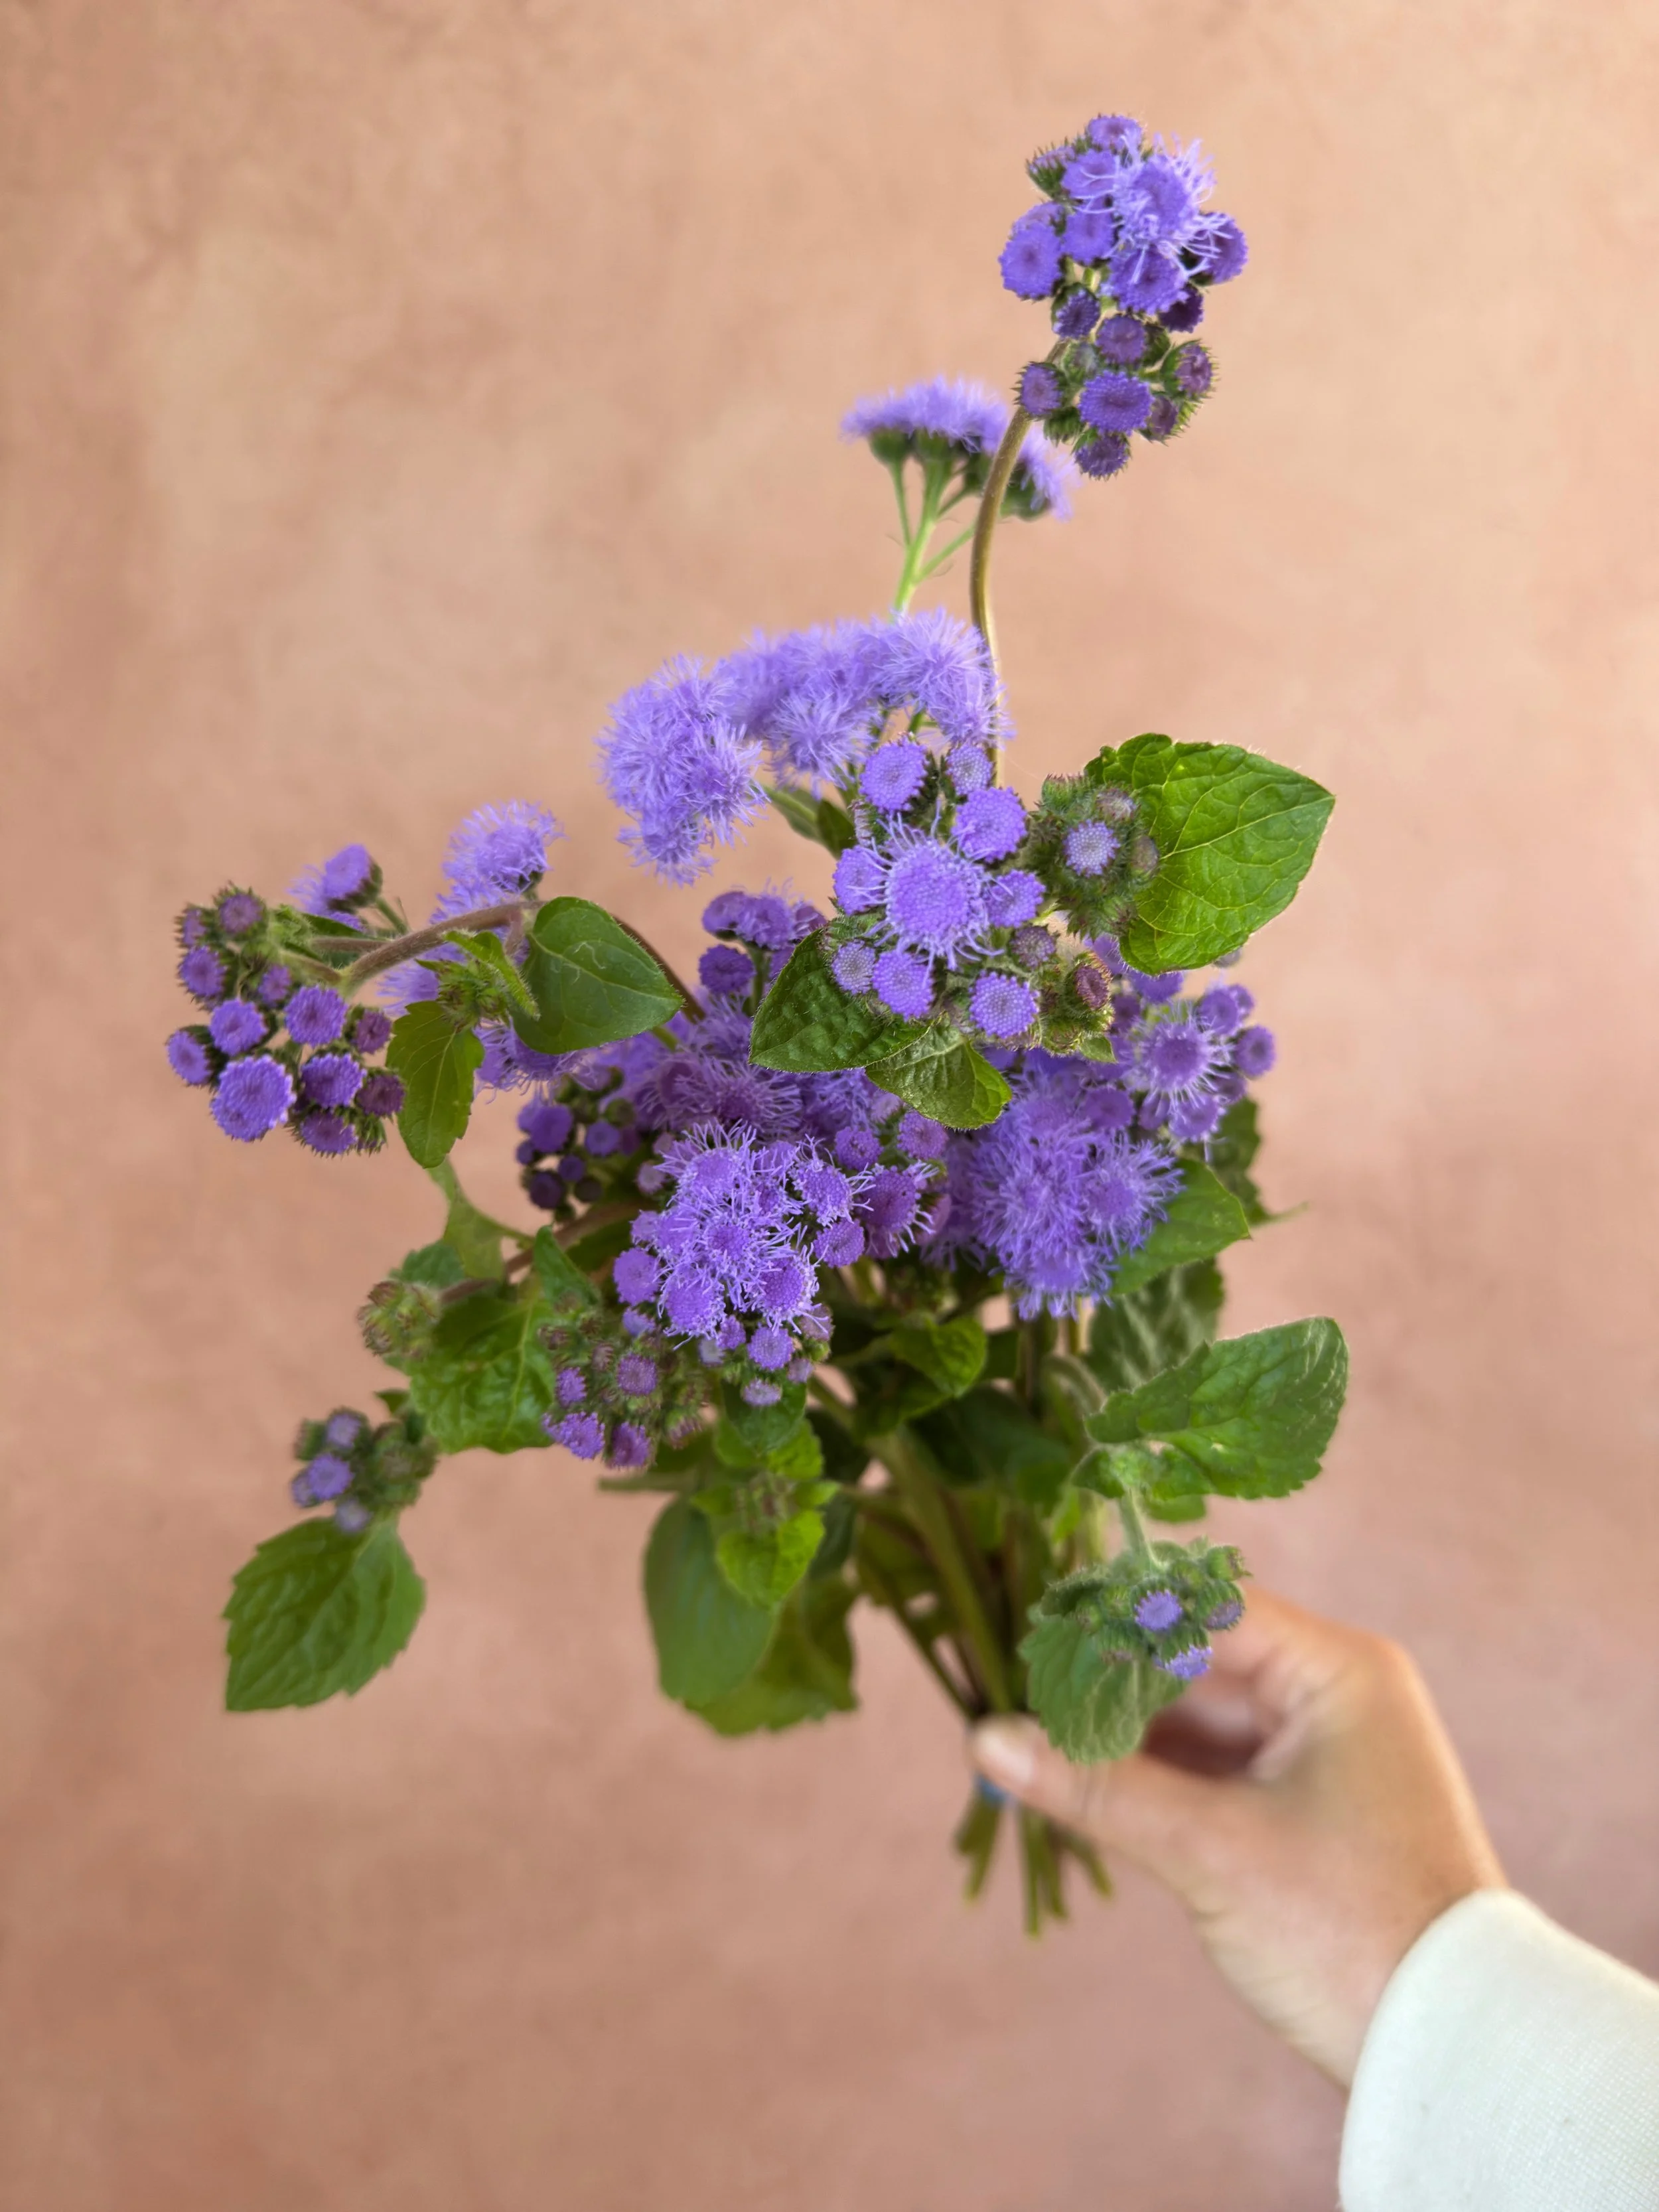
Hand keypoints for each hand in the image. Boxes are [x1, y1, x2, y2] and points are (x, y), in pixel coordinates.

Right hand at [972, 1588, 1505, 2082]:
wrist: (1451, 2050)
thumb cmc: (1349, 1932)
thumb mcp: (1211, 1853)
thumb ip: (1096, 1787)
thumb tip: (986, 1738)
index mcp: (1337, 1671)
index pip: (1205, 1607)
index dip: (1115, 1618)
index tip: (1031, 1633)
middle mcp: (1332, 1692)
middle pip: (1193, 1658)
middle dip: (1104, 1682)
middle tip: (1014, 1697)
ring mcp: (1317, 1749)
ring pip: (1194, 1715)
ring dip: (1118, 1732)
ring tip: (1027, 1741)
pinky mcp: (1301, 1803)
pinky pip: (1210, 1764)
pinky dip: (1149, 1774)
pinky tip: (1077, 1781)